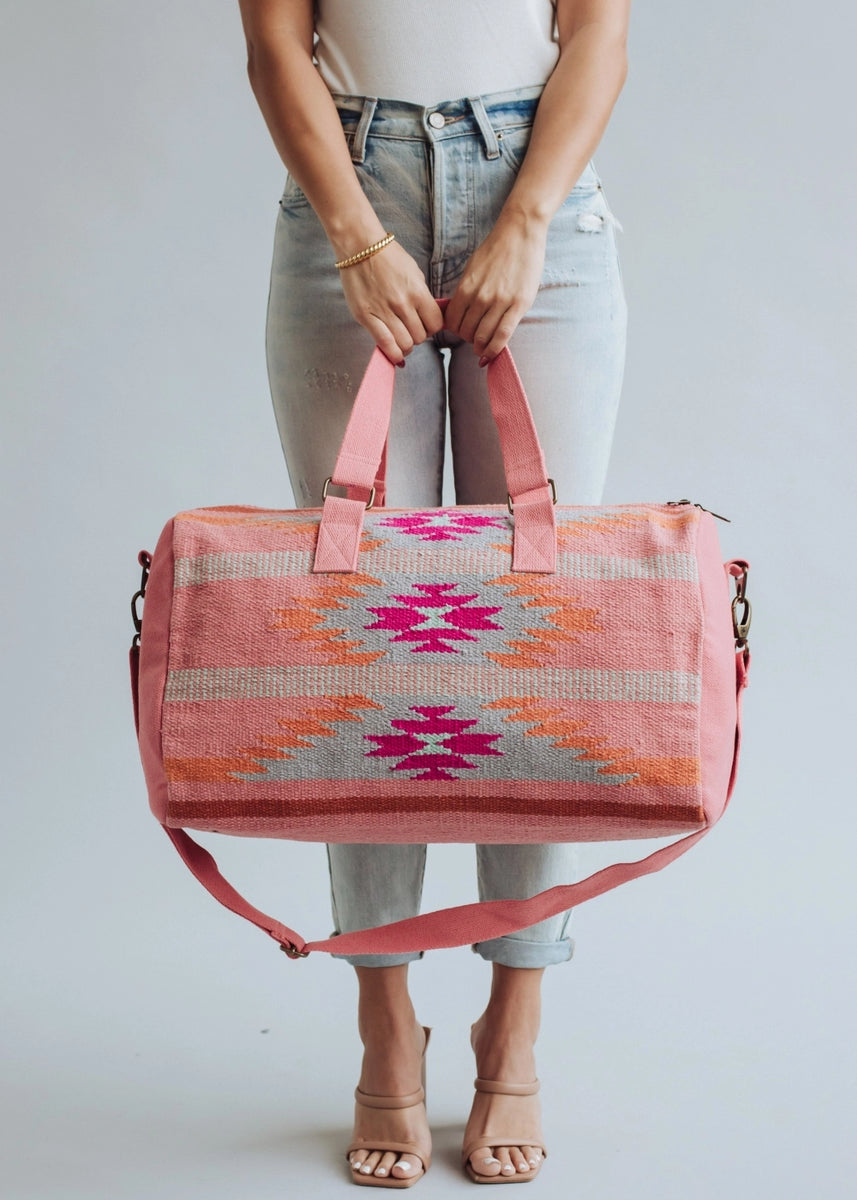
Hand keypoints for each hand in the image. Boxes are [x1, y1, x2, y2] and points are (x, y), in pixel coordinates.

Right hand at [338, 241, 443, 363]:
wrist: (360, 247)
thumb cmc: (389, 257)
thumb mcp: (414, 272)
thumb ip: (422, 296)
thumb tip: (428, 317)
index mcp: (417, 291)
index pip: (435, 324)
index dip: (433, 328)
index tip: (427, 325)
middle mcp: (402, 304)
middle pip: (420, 336)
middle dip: (418, 336)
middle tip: (411, 330)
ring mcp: (383, 311)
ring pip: (404, 344)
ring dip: (406, 345)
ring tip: (402, 339)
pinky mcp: (366, 317)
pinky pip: (385, 344)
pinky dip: (393, 354)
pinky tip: (396, 354)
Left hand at [445, 214, 547, 361]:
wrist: (520, 233)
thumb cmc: (495, 250)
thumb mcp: (472, 269)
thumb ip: (465, 292)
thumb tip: (458, 314)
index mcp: (466, 288)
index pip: (453, 322)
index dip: (455, 331)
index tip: (461, 331)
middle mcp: (480, 297)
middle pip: (467, 332)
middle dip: (468, 340)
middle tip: (473, 339)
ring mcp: (500, 302)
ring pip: (483, 337)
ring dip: (480, 347)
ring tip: (481, 348)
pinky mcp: (518, 305)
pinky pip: (503, 335)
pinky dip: (494, 349)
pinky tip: (490, 354)